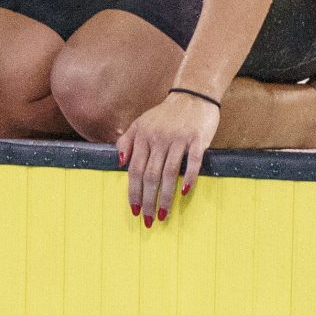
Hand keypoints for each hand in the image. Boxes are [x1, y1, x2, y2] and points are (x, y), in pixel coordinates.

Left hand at [117, 88, 219, 223]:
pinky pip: (193, 161)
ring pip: (169, 172)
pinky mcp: (197, 138)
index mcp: (143, 136)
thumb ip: (127, 140)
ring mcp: (178, 138)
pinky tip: (184, 193)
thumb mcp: (141, 122)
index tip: (134, 210)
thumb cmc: (166, 114)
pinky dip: (189, 177)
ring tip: (163, 215)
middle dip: (147, 200)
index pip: (135, 169)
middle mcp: (158, 138)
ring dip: (165, 196)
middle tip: (148, 220)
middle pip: (150, 174)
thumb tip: (118, 162)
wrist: (193, 94)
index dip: (133, 191)